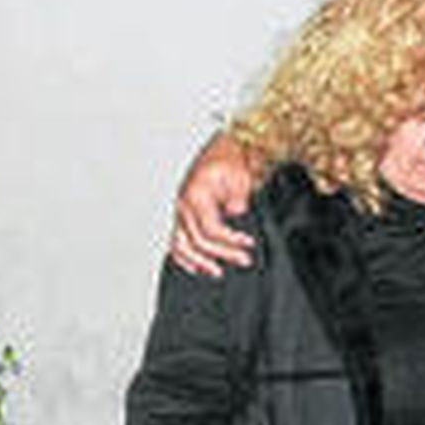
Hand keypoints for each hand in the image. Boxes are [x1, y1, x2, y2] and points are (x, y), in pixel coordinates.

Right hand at [171, 133, 257, 277]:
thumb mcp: (239, 178)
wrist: (225, 152)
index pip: (210, 229)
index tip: (248, 244)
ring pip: (181, 244)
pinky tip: (194, 267)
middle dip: (223, 254)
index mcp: (195, 195)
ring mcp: (180, 210)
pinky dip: (183, 256)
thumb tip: (235, 214)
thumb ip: (236, 199)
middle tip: (244, 260)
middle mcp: (183, 204)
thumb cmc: (231, 162)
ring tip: (216, 272)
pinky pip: (176, 240)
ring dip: (199, 261)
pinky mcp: (183, 215)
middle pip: (198, 240)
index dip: (231, 240)